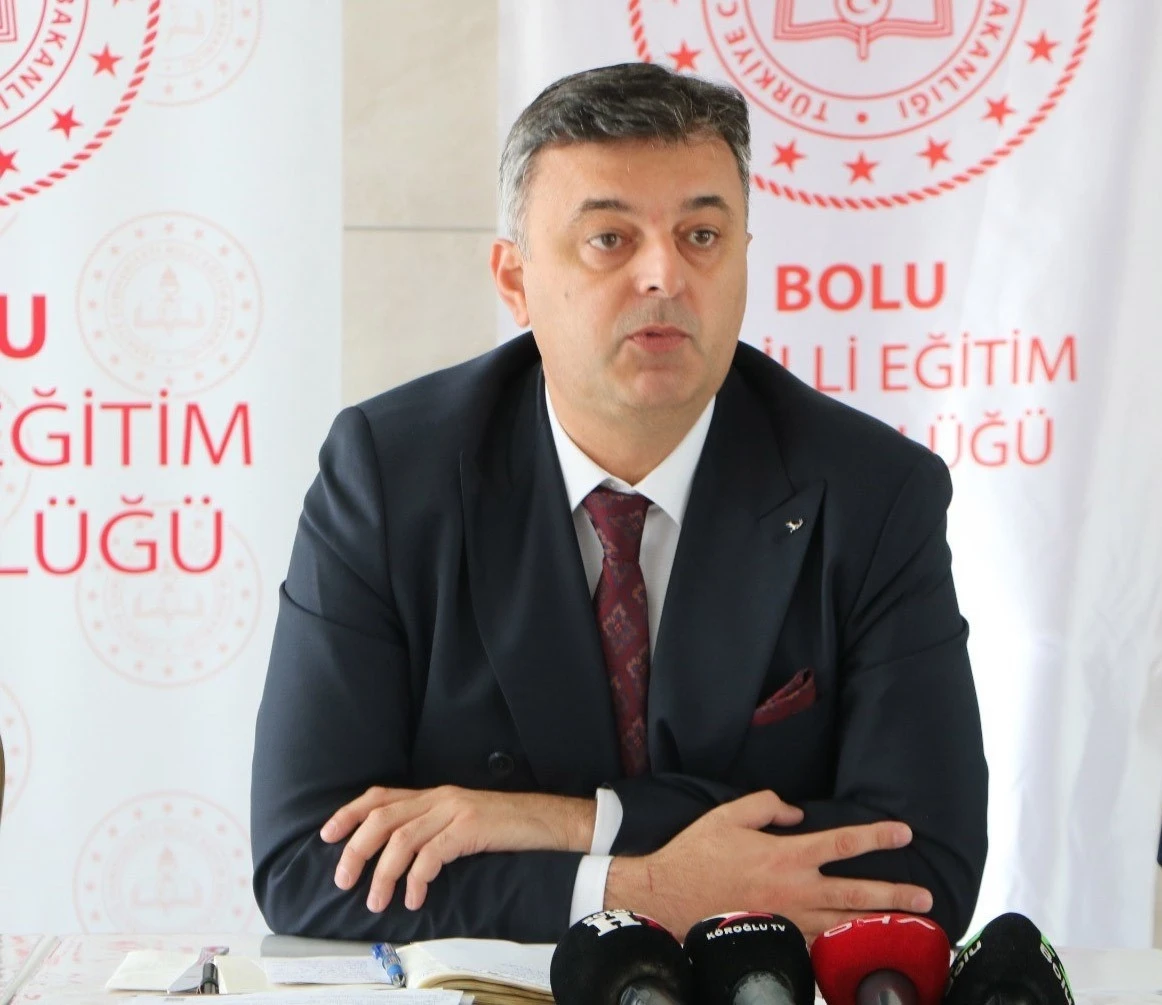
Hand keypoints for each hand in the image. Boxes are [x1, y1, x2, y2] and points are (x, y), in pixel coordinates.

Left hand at [320, 785, 596, 912]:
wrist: (549, 822)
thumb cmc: (507, 827)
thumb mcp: (463, 822)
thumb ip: (433, 829)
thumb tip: (397, 856)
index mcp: (435, 794)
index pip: (381, 796)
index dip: (350, 813)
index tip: (327, 835)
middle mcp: (441, 797)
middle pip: (382, 817)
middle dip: (355, 849)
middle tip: (344, 879)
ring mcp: (455, 810)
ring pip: (402, 839)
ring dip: (383, 873)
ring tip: (378, 900)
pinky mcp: (471, 827)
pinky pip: (432, 854)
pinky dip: (416, 879)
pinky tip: (414, 898)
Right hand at [604, 790, 932, 940]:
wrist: (669, 897)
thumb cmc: (697, 853)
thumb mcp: (729, 814)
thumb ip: (766, 805)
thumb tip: (795, 814)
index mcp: (786, 855)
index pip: (843, 843)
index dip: (876, 836)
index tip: (904, 832)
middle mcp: (795, 890)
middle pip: (856, 893)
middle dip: (895, 894)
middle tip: (926, 896)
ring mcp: (788, 919)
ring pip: (844, 925)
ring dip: (879, 925)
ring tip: (909, 927)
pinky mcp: (778, 939)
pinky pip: (818, 946)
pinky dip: (843, 947)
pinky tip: (861, 949)